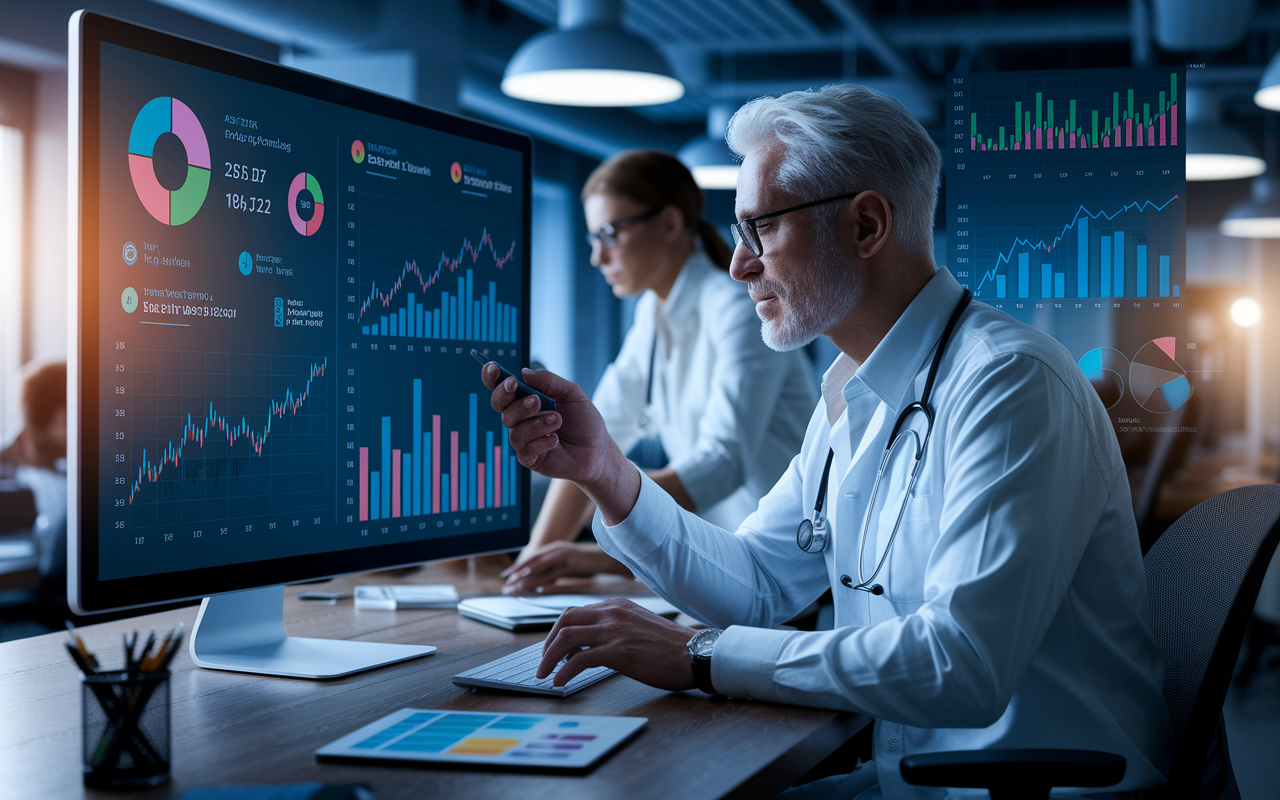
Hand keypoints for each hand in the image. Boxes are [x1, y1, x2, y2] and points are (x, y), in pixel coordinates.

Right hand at [481, 364, 612, 483]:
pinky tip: (556, 440)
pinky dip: (542, 441)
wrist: (597, 450)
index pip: (502, 387)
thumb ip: (549, 381)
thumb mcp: (572, 393)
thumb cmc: (584, 421)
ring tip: (558, 420)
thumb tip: (524, 372)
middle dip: (515, 401)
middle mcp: (521, 417)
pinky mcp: (528, 457)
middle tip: (536, 400)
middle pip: (500, 405)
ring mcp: (523, 438)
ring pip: (514, 428)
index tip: (494, 369)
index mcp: (527, 398)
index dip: (492, 378)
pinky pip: (524, 448)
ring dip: (537, 423)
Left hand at [500, 542, 633, 593]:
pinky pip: (554, 573)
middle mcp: (555, 549)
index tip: (506, 578)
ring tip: (514, 589)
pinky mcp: (571, 562)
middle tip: (505, 586)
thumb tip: (539, 582)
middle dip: (516, 575)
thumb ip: (554, 570)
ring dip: (525, 579)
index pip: (530, 559)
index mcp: (553, 548)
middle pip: (531, 562)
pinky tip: (535, 588)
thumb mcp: (567, 565)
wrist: (610, 556)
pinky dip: (543, 580)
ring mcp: (563, 554)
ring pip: (539, 568)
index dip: (517, 568)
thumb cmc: (588, 562)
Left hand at [537, 598, 696, 691]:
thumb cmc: (671, 647)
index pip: (575, 612)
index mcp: (617, 606)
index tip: (553, 650)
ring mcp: (614, 631)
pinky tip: (560, 682)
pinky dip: (563, 671)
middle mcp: (612, 613)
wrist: (695, 654)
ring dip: (549, 657)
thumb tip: (586, 649)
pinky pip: (579, 659)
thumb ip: (614, 630)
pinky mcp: (618, 651)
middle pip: (564, 620)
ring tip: (545, 674)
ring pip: (566, 637)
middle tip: (544, 662)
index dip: (558, 632)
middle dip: (548, 642)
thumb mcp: (638, 627)